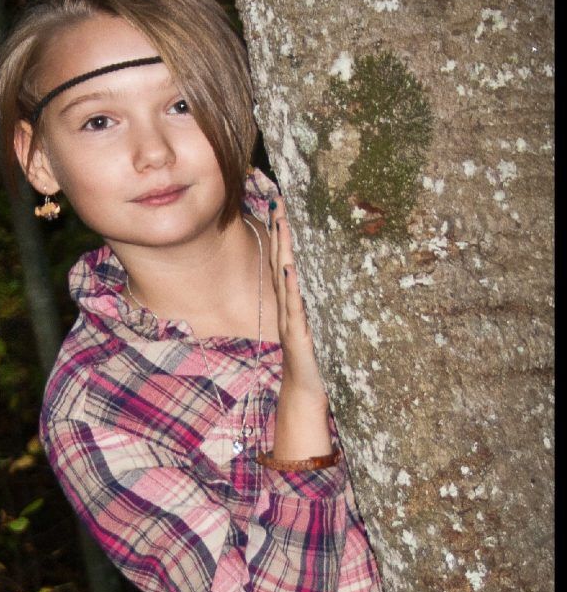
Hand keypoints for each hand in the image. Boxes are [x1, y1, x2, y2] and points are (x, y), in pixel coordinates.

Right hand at [269, 196, 327, 401]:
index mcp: (290, 302)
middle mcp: (285, 306)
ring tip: (283, 224)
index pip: (283, 262)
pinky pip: (292, 306)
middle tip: (279, 202)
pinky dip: (289, 287)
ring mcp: (289, 318)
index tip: (281, 209)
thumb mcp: (311, 325)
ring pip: (283, 277)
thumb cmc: (310, 359)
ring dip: (282, 250)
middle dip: (280, 232)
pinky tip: (288, 268)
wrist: (304, 390)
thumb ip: (308, 305)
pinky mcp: (297, 333)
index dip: (281, 236)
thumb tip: (312, 283)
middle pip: (280, 262)